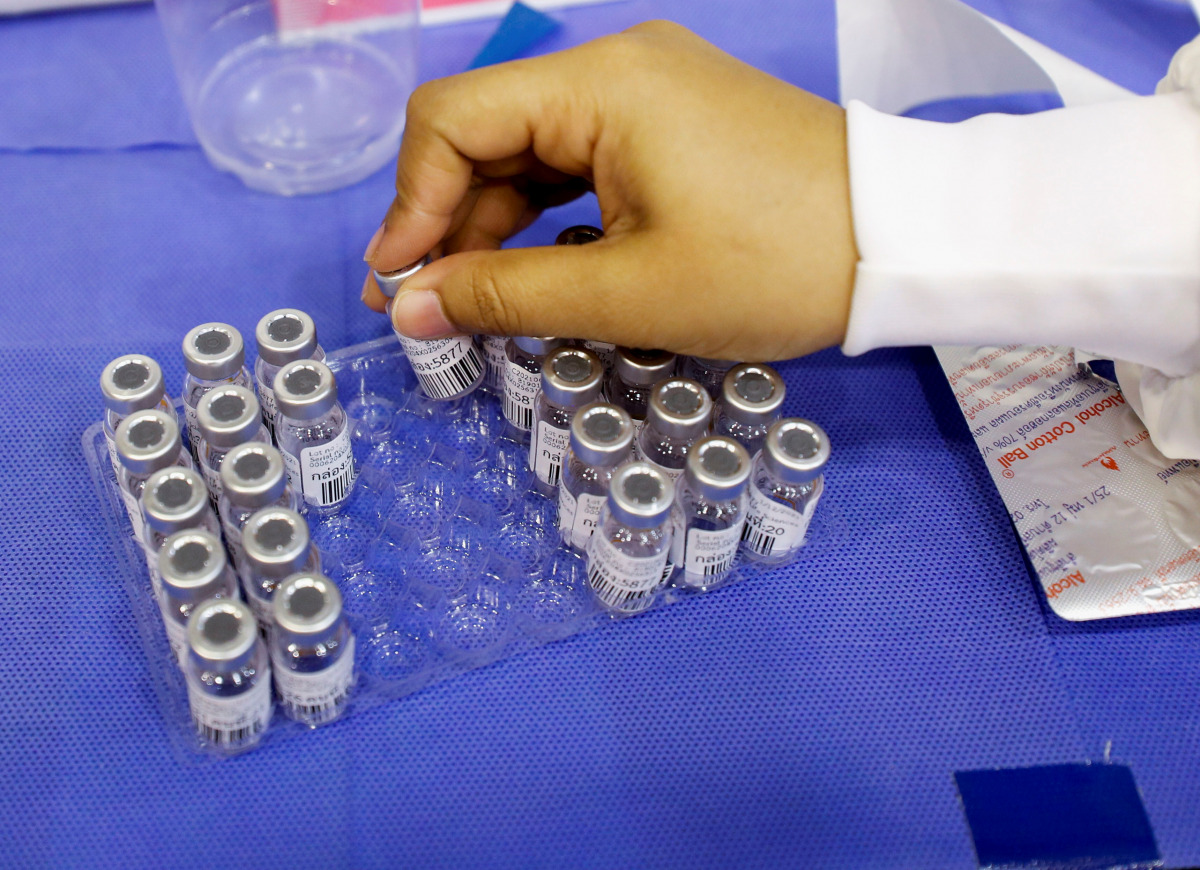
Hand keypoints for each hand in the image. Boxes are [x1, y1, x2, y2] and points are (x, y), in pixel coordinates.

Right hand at [362, 20, 856, 361]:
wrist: (903, 243)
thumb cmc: (774, 266)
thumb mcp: (630, 294)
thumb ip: (506, 296)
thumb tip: (408, 307)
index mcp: (600, 87)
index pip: (452, 120)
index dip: (409, 204)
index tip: (398, 285)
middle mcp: (616, 71)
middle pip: (487, 134)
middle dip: (446, 224)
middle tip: (425, 310)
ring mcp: (649, 95)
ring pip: (532, 154)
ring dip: (494, 228)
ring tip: (470, 305)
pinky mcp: (674, 128)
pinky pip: (581, 164)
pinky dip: (547, 219)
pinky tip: (533, 274)